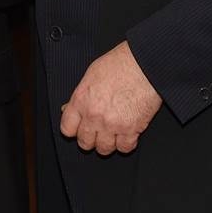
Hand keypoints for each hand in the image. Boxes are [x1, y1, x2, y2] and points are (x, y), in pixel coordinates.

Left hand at [59, 41, 161, 155]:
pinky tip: (128, 133)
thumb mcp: (91, 75)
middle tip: (98, 131)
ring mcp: (112, 124)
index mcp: (81, 100)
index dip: (74, 130)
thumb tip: (68, 108)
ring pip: (104, 149)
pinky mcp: (131, 129)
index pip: (67, 129)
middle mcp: (94, 115)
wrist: (144, 63)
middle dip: (90, 138)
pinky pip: (125, 148)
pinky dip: (126, 143)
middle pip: (84, 142)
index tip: (79, 128)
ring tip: (113, 133)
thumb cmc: (120, 63)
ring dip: (108, 143)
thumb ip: (80, 95)